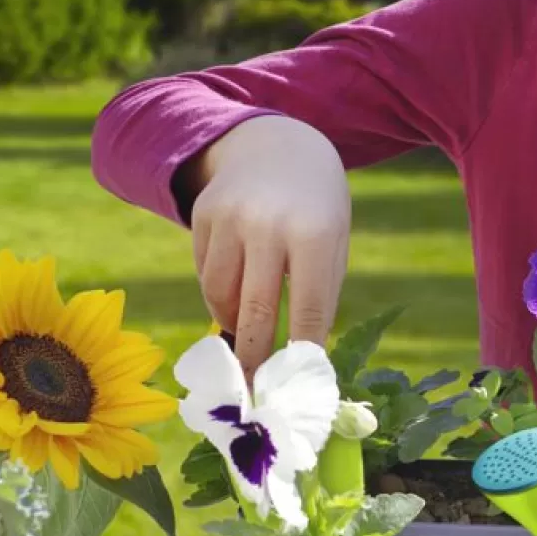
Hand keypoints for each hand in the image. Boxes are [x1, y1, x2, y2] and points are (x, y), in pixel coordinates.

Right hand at [188, 117, 350, 377]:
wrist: (279, 143)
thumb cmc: (318, 208)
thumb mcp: (333, 242)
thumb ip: (319, 294)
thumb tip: (300, 360)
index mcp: (315, 233)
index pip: (309, 308)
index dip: (301, 353)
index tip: (295, 388)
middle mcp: (269, 224)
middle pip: (255, 309)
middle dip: (254, 358)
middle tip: (254, 392)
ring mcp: (230, 217)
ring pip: (220, 295)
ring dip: (232, 324)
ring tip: (246, 333)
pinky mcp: (203, 214)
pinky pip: (205, 273)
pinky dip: (218, 294)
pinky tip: (235, 290)